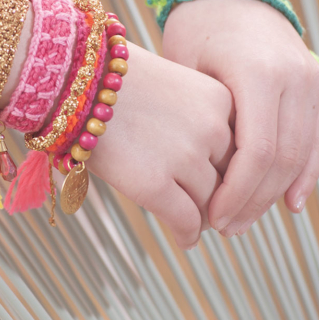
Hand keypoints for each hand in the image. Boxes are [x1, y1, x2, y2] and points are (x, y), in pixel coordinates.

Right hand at [87, 42, 234, 249]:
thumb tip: (219, 171)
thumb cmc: (122, 83)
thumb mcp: (179, 87)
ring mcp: (184, 157)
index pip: (243, 149)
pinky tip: (184, 239)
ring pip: (210, 205)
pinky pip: (186, 222)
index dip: (235, 172)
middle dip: (221, 198)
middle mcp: (211, 128)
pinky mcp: (154, 184)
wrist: (75, 79)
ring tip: (194, 224)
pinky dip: (187, 235)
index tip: (230, 188)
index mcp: (221, 100)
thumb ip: (203, 121)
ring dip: (202, 217)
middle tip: (214, 213)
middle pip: (230, 179)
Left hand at [162, 0, 318, 237]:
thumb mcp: (187, 69)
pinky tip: (290, 202)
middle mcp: (293, 78)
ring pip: (301, 154)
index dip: (236, 193)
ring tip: (246, 219)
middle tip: (225, 227)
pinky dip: (306, 172)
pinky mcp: (316, 84)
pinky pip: (317, 137)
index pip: (257, 153)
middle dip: (253, 200)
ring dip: (275, 193)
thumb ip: (200, 120)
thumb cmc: (195, 27)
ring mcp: (311, 80)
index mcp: (258, 73)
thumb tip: (195, 182)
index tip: (212, 217)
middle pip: (281, 160)